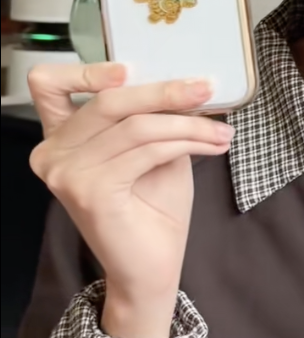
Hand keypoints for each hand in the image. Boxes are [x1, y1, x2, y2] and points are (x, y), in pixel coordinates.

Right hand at [28, 63, 233, 337]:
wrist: (151, 270)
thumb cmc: (151, 212)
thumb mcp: (153, 151)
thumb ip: (152, 118)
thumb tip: (184, 84)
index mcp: (60, 140)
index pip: (48, 86)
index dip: (85, 70)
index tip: (132, 68)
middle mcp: (53, 155)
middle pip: (107, 101)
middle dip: (164, 91)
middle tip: (205, 89)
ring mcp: (67, 174)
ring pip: (136, 126)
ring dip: (188, 124)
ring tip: (220, 131)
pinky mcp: (91, 192)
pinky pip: (147, 150)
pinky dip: (185, 142)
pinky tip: (211, 146)